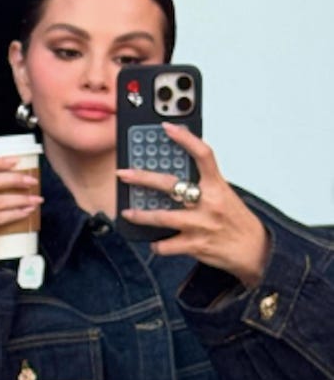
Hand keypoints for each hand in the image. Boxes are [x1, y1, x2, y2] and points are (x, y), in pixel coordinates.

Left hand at [117, 122, 268, 286]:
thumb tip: (173, 170)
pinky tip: (155, 242)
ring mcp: (201, 225)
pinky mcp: (196, 245)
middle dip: (142, 178)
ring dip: (140, 216)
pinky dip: (157, 245)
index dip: (185, 138)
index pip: (203, 155)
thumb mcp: (224, 195)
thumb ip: (203, 183)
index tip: (166, 128)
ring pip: (161, 217)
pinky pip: (166, 245)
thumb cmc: (235, 220)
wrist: (255, 251)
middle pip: (170, 184)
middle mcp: (209, 203)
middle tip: (123, 174)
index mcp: (218, 186)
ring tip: (127, 212)